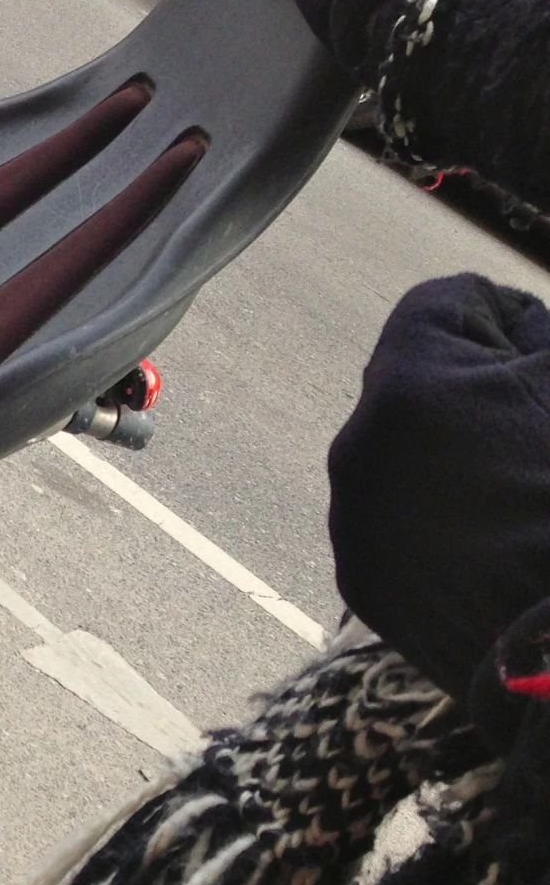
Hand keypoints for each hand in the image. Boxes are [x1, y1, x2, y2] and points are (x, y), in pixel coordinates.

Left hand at [328, 273, 549, 699]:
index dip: (512, 320)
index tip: (547, 357)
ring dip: (460, 462)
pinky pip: (399, 524)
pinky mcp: (364, 580)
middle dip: (484, 394)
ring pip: (409, 457)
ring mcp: (354, 518)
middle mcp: (360, 446)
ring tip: (527, 506)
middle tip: (543, 437)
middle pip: (422, 383)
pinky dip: (445, 524)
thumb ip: (541, 341)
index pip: (446, 303)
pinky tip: (502, 555)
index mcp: (412, 388)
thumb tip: (522, 331)